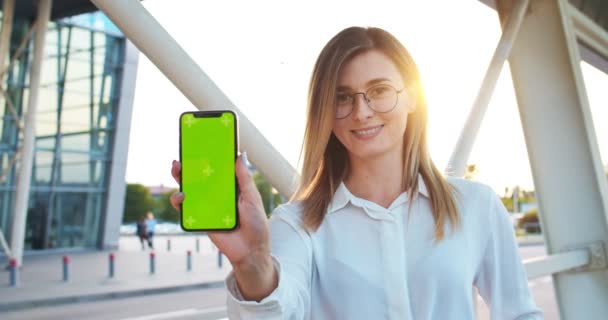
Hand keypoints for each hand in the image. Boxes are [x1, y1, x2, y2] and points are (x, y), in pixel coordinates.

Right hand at [170, 154, 276, 300]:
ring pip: (190, 189)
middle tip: (182, 155)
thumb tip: (240, 154)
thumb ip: (244, 178)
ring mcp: (207, 206)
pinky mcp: (200, 219)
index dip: (209, 157)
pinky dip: (180, 201)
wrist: (251, 251)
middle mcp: (217, 194)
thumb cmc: (256, 224)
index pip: (218, 169)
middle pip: (200, 177)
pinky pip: (186, 208)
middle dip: (189, 165)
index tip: (201, 142)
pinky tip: (181, 196)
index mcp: (231, 187)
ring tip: (177, 169)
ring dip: (181, 178)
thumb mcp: (252, 198)